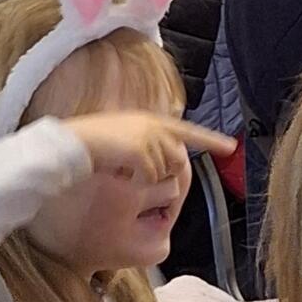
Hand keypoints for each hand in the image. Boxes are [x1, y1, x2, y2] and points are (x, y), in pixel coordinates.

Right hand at [64, 112, 234, 182]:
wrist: (70, 144)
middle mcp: (154, 127)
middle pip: (177, 159)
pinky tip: (119, 172)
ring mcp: (149, 138)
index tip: (231, 147)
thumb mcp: (123, 136)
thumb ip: (147, 142)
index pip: (188, 131)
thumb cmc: (90, 144)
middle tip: (133, 170)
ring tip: (122, 168)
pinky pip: (150, 177)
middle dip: (161, 171)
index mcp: (151, 121)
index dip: (210, 140)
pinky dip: (136, 180)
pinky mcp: (142, 151)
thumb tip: (167, 160)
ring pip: (164, 170)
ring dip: (146, 176)